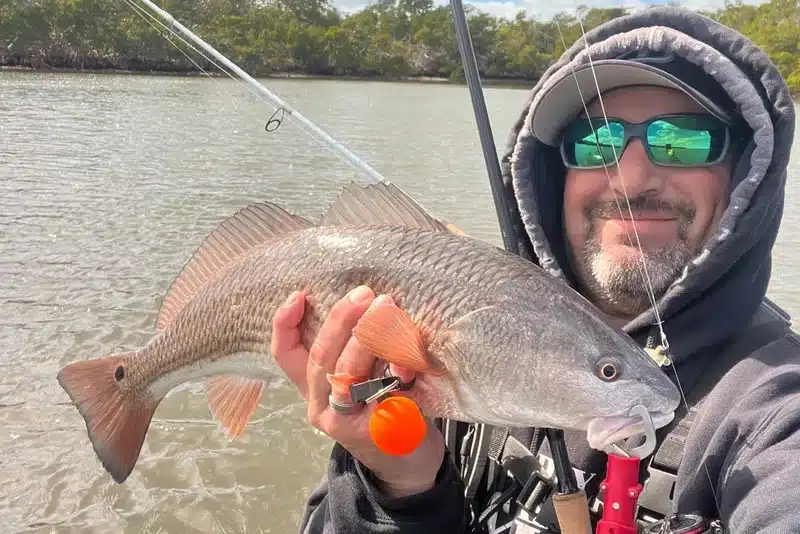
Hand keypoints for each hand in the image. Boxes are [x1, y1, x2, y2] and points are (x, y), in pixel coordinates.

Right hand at [271, 285, 445, 497]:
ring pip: (348, 375)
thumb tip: (365, 302)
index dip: (284, 324)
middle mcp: (321, 407)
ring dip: (368, 338)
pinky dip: (398, 369)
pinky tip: (409, 358)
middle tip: (365, 293)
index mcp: (312, 389)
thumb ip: (355, 349)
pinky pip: (386, 393)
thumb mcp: (361, 376)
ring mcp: (346, 423)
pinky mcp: (376, 432)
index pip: (285, 355)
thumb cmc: (383, 408)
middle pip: (322, 358)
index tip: (299, 295)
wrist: (407, 464)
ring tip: (387, 309)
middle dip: (342, 320)